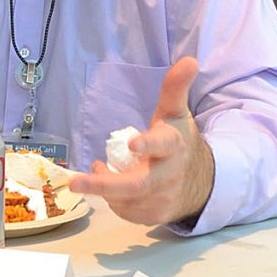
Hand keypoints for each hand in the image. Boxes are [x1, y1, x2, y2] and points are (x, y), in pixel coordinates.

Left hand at [68, 56, 215, 226]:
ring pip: (123, 199)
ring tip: (99, 169)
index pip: (163, 144)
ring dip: (104, 187)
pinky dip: (112, 200)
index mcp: (174, 146)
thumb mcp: (176, 114)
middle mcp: (169, 175)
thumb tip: (189, 60)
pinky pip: (124, 211)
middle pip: (136, 185)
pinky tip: (111, 187)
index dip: (149, 144)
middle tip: (75, 182)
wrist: (201, 182)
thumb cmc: (180, 142)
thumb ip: (175, 88)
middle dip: (104, 185)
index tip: (133, 142)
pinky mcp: (154, 216)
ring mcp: (162, 199)